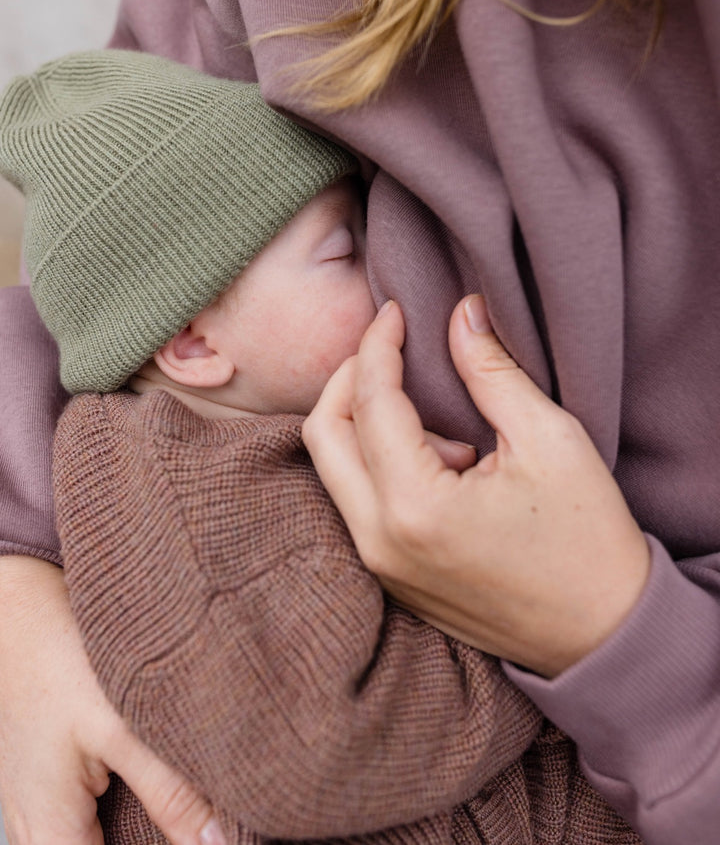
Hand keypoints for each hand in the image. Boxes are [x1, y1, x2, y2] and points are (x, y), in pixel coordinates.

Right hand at [0, 556, 226, 844]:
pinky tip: (163, 790)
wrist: (17, 602)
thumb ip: (172, 792)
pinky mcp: (48, 779)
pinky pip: (88, 823)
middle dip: (157, 844)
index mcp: (50, 833)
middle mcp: (35, 830)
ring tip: (190, 811)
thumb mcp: (123, 722)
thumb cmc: (58, 656)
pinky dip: (127, 816)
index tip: (211, 843)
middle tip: (206, 825)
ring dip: (142, 834)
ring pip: (98, 843)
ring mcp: (37, 805)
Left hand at [303, 296, 650, 677]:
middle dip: (349, 378)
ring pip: (333, 470)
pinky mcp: (391, 578)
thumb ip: (492, 371)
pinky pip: (356, 502)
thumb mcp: (550, 440)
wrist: (605, 635)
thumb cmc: (588, 540)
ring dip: (364, 424)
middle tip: (390, 349)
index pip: (370, 403)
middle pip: (322, 435)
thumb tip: (460, 313)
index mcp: (416, 507)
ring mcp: (380, 566)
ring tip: (445, 426)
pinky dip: (377, 462)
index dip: (378, 345)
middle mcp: (380, 542)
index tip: (396, 310)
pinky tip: (440, 459)